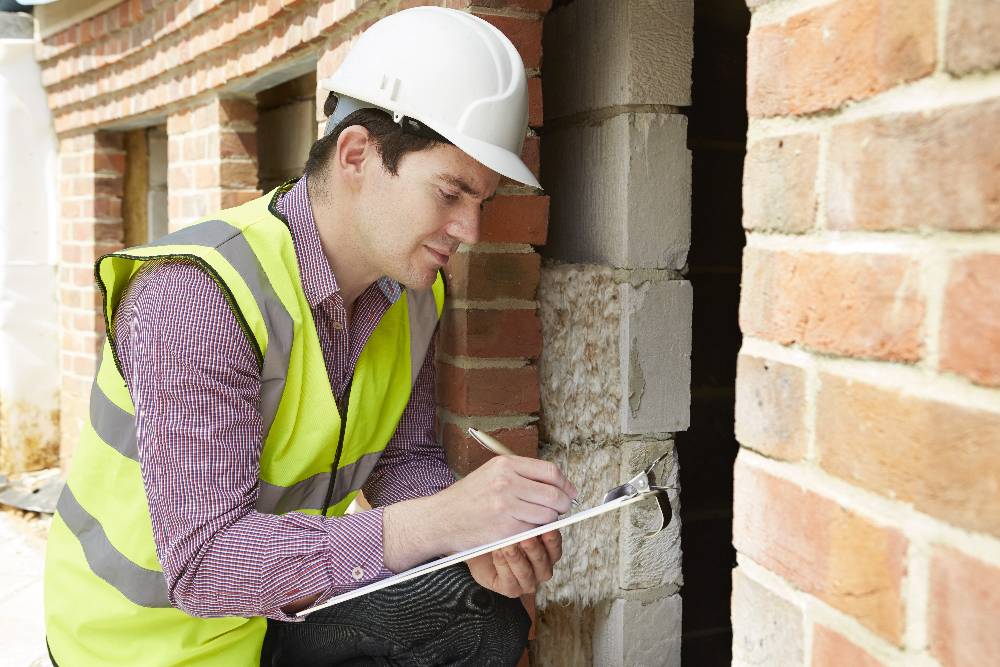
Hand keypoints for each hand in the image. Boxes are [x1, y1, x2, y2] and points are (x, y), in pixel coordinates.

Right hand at [382, 456, 575, 573]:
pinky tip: (524, 530)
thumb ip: (521, 475)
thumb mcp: (491, 474)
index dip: (565, 484)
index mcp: (505, 464)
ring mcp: (506, 506)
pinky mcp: (504, 529)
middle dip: (563, 505)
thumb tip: (555, 484)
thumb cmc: (467, 498)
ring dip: (548, 521)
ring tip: (537, 520)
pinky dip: (533, 533)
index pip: (550, 471)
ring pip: (547, 515)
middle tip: (562, 510)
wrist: (440, 519)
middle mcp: (506, 482)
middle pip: (553, 494)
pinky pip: (533, 531)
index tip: (570, 493)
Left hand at [466, 530, 562, 596]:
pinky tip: (497, 552)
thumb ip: (528, 523)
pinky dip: (503, 565)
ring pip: (526, 574)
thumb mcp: (516, 525)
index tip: (547, 529)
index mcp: (547, 554)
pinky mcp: (511, 590)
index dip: (552, 540)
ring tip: (508, 545)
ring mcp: (527, 582)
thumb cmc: (502, 534)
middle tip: (526, 537)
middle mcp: (540, 570)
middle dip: (534, 550)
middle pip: (543, 563)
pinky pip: (509, 581)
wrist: (481, 547)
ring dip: (517, 558)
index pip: (555, 549)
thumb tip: (535, 515)